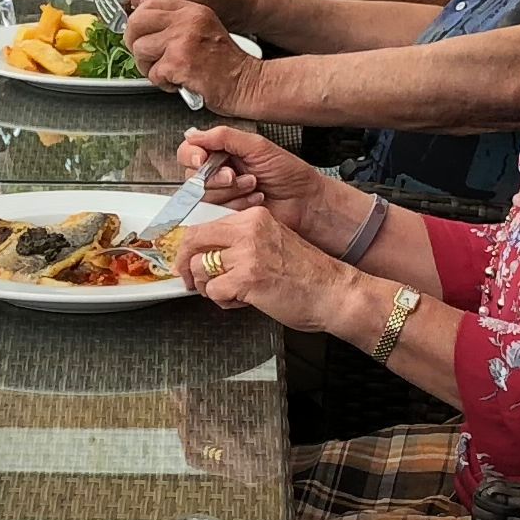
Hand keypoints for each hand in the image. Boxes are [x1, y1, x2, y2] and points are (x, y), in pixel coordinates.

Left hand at [125, 0, 258, 106]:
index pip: (149, 2)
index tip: (141, 33)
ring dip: (148, 66)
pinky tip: (179, 82)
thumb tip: (142, 29)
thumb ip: (176, 24)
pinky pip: (152, 73)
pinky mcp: (179, 63)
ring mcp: (182, 40)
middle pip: (137, 21)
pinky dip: (162, 83)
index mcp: (193, 10)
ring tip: (167, 72)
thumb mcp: (204, 29)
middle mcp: (187, 20)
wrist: (248, 83)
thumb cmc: (227, 64)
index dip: (139, 20)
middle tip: (145, 55)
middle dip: (134, 42)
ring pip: (140, 49)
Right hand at [171, 123, 349, 245]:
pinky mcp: (227, 216)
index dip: (191, 156)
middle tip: (236, 175)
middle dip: (216, 178)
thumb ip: (223, 137)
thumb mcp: (257, 146)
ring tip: (254, 186)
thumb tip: (192, 134)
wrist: (305, 200)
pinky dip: (237, 205)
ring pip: (204, 197)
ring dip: (231, 191)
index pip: (188, 152)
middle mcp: (217, 174)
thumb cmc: (288, 173)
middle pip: (192, 177)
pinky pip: (216, 213)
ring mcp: (221, 196)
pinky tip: (254, 201)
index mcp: (222, 153)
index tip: (201, 159)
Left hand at [171, 203, 353, 333]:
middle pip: (193, 240)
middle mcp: (248, 230)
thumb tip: (206, 253)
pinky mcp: (247, 278)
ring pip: (200, 268)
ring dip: (208, 287)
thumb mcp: (272, 242)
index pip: (205, 224)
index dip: (189, 246)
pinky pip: (214, 291)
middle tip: (188, 280)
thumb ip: (241, 242)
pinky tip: (241, 301)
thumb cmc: (307, 275)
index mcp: (254, 217)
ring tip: (229, 294)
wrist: (334, 292)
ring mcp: (247, 253)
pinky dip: (223, 301)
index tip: (185, 258)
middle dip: (185, 265)